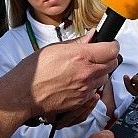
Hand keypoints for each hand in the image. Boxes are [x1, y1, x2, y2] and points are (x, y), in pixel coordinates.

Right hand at [0, 32, 117, 125]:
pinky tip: (79, 81)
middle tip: (98, 55)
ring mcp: (85, 89)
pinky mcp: (82, 101)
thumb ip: (78, 43)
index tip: (109, 44)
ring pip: (105, 78)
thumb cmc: (34, 71)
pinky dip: (91, 86)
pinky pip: (95, 91)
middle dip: (108, 58)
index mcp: (81, 57)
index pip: (112, 49)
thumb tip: (91, 36)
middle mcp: (87, 73)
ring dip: (100, 72)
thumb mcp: (55, 48)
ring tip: (85, 69)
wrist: (24, 93)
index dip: (112, 44)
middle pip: (113, 64)